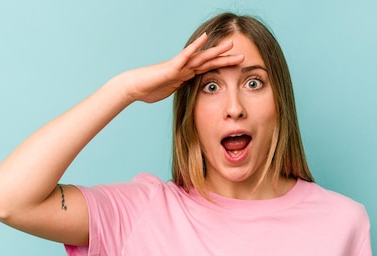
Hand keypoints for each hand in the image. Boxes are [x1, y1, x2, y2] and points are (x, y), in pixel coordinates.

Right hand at [122, 33, 244, 103]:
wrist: (133, 87)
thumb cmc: (147, 90)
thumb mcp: (169, 92)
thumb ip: (178, 90)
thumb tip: (186, 95)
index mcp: (185, 75)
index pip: (207, 70)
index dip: (221, 68)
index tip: (235, 67)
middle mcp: (184, 68)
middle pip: (209, 62)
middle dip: (225, 59)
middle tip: (242, 56)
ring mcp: (178, 66)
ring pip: (201, 57)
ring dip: (216, 51)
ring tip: (231, 44)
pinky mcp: (171, 67)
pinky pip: (185, 55)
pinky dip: (195, 46)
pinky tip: (205, 38)